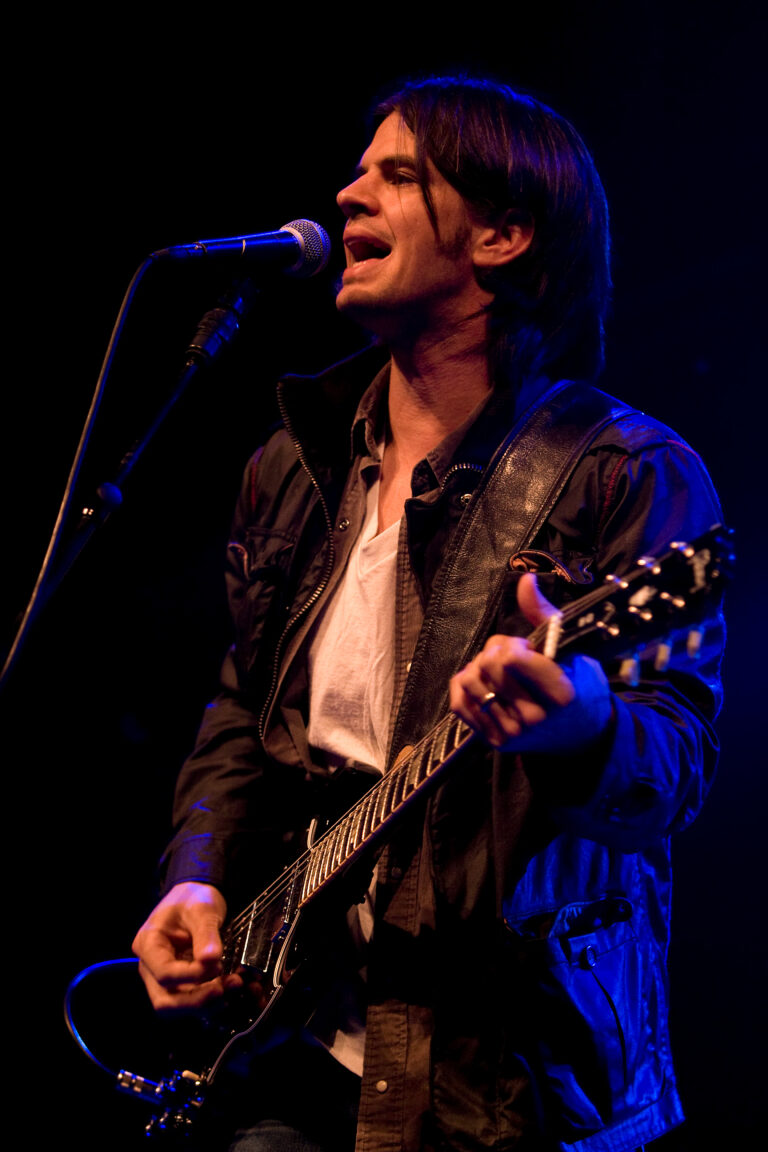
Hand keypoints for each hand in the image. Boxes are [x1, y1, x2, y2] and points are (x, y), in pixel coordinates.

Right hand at [132, 881, 242, 1012]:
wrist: (196, 896)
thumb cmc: (193, 898)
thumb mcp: (202, 909)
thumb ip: (206, 934)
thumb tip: (211, 959)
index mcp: (148, 944)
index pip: (165, 973)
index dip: (192, 976)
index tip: (217, 965)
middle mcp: (150, 966)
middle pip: (164, 1000)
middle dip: (196, 1001)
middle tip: (223, 990)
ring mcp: (162, 976)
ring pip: (177, 1005)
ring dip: (204, 1004)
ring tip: (231, 987)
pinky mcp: (178, 982)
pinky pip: (189, 1000)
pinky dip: (208, 1001)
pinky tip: (227, 989)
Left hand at [449, 573, 611, 753]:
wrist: (581, 734)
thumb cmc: (579, 684)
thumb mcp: (572, 648)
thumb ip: (544, 615)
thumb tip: (525, 579)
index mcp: (560, 693)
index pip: (511, 657)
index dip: (513, 644)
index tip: (527, 649)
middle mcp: (535, 717)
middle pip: (488, 664)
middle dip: (496, 651)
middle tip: (513, 659)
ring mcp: (513, 732)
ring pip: (470, 681)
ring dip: (479, 667)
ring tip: (498, 671)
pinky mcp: (495, 741)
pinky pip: (459, 703)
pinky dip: (464, 686)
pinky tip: (483, 683)